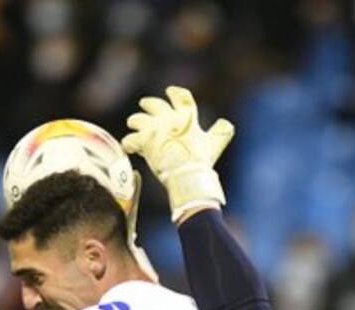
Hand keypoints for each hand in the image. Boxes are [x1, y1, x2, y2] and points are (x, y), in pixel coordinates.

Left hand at [122, 85, 234, 222]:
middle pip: (156, 105)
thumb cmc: (202, 160)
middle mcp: (169, 119)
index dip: (175, 93)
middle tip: (144, 103)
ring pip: (139, 119)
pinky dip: (129, 143)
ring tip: (132, 123)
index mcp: (187, 117)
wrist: (188, 173)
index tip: (170, 90)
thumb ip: (220, 132)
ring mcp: (155, 129)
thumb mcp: (215, 143)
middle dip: (149, 104)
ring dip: (135, 121)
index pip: (182, 97)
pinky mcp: (144, 141)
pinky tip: (128, 146)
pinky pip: (131, 139)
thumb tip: (227, 124)